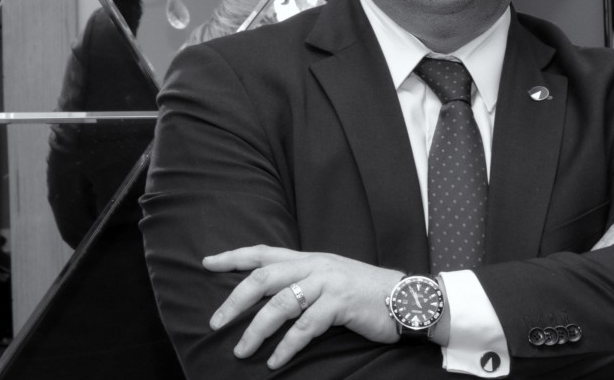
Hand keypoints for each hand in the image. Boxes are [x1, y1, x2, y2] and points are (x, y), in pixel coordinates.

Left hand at [202, 245, 402, 368]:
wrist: (406, 297)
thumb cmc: (366, 293)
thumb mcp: (331, 278)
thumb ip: (304, 282)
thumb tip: (271, 298)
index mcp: (309, 259)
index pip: (263, 252)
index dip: (233, 257)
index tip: (207, 263)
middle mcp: (314, 266)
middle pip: (263, 278)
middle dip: (234, 300)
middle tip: (215, 322)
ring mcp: (327, 283)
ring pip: (280, 304)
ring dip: (256, 330)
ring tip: (241, 351)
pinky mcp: (340, 304)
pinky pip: (305, 328)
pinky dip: (286, 346)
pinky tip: (275, 362)